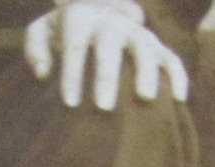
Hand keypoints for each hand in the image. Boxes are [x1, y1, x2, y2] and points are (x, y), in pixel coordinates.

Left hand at [25, 0, 188, 110]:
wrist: (100, 10)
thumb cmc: (65, 32)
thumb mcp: (43, 31)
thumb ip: (35, 47)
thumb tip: (43, 73)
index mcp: (81, 19)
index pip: (76, 45)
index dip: (73, 74)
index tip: (70, 104)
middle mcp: (112, 24)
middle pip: (110, 46)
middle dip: (107, 76)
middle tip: (103, 108)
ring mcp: (137, 34)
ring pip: (144, 48)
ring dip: (146, 72)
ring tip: (145, 99)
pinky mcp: (158, 47)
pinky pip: (172, 58)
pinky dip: (177, 76)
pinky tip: (178, 99)